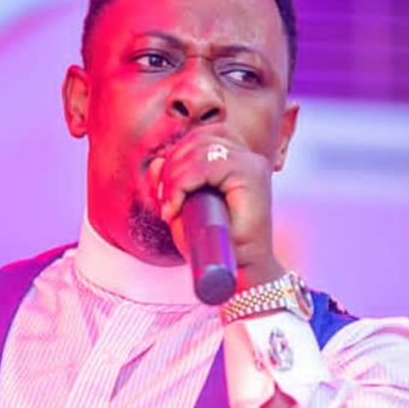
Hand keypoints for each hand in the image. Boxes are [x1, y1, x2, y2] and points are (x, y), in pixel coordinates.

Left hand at [150, 124, 285, 289]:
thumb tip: (157, 161)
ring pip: (199, 149)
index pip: (200, 136)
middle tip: (166, 201)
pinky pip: (206, 165)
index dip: (176, 157)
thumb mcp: (185, 208)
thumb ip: (171, 183)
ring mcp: (251, 164)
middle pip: (197, 138)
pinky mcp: (250, 175)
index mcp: (236, 159)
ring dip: (175, 178)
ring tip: (172, 206)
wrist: (241, 271)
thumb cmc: (216, 244)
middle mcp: (247, 157)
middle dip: (172, 168)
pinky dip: (183, 184)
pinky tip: (176, 207)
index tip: (166, 192)